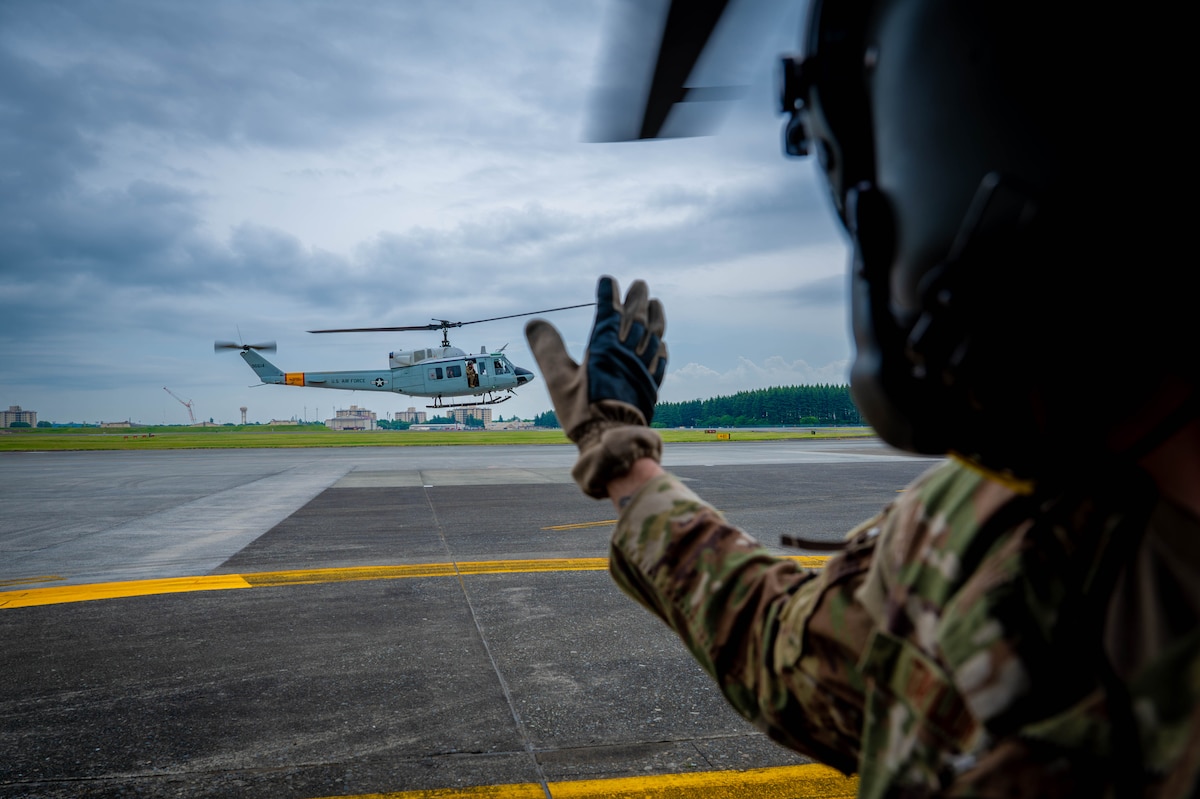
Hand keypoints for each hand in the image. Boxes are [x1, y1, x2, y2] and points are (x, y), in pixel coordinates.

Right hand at [525, 276, 667, 497]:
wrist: (613, 439)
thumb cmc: (583, 410)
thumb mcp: (558, 378)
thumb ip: (547, 348)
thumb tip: (534, 322)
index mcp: (605, 348)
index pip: (609, 312)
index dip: (609, 295)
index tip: (608, 281)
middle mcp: (628, 353)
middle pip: (636, 318)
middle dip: (637, 298)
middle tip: (639, 284)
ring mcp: (643, 368)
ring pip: (654, 335)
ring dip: (656, 317)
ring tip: (656, 304)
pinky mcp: (651, 385)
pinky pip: (660, 360)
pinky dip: (661, 348)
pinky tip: (661, 344)